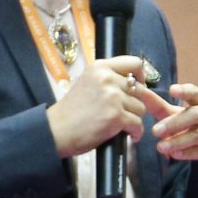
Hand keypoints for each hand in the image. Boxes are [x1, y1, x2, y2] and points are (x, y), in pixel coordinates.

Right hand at [48, 54, 173, 158]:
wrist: (57, 130)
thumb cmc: (71, 111)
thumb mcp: (88, 83)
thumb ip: (108, 79)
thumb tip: (136, 83)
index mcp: (100, 67)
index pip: (134, 63)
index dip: (141, 76)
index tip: (138, 86)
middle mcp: (107, 79)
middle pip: (140, 89)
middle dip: (137, 104)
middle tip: (130, 113)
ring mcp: (112, 97)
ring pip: (141, 108)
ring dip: (135, 119)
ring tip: (123, 125)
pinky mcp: (116, 116)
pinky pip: (138, 124)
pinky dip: (136, 132)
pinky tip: (129, 134)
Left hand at [154, 82, 197, 173]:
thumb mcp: (181, 113)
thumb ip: (159, 105)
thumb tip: (137, 92)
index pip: (195, 92)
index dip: (184, 91)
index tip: (172, 90)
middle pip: (194, 114)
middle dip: (174, 123)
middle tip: (155, 130)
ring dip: (178, 141)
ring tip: (161, 147)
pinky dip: (187, 153)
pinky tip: (174, 155)